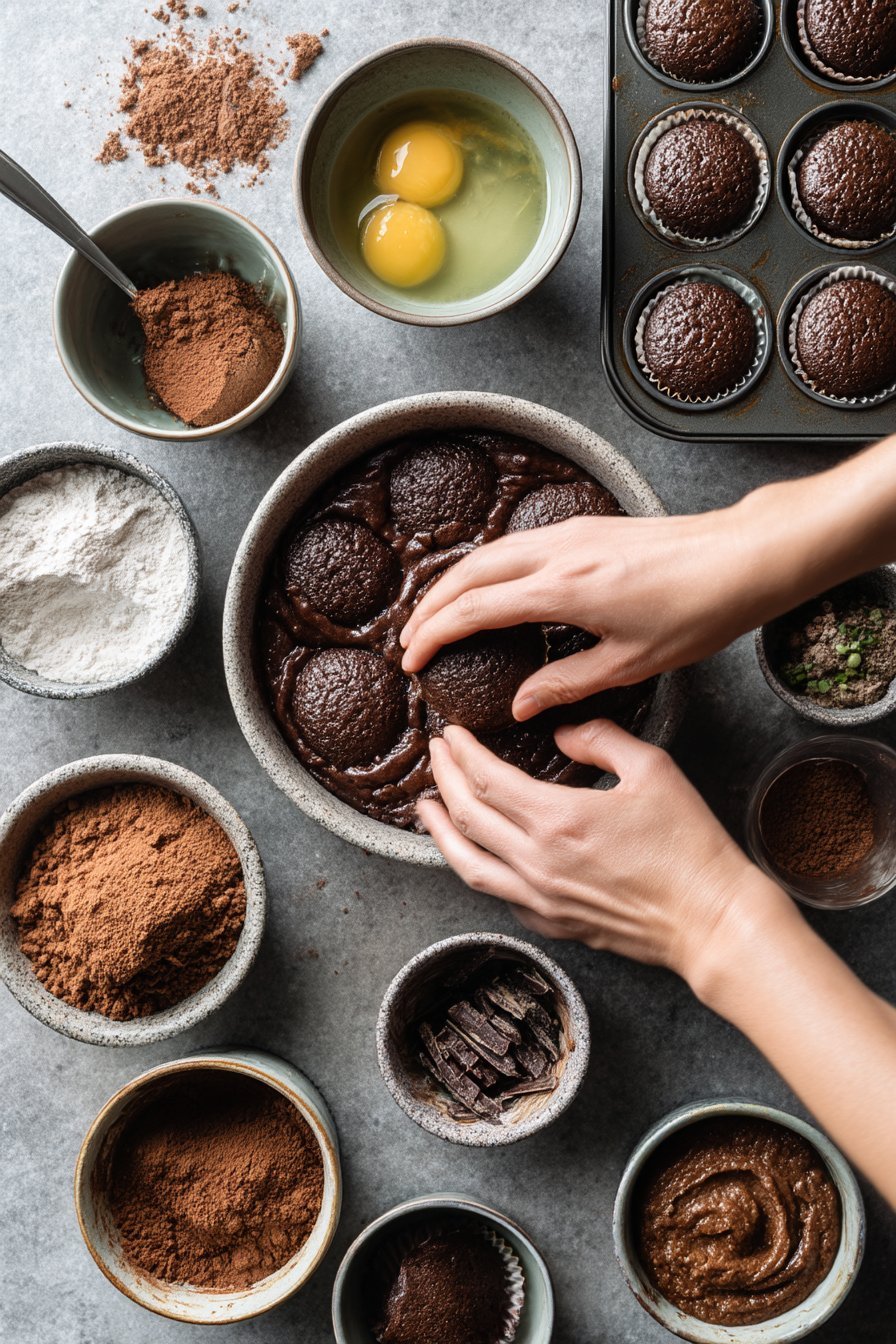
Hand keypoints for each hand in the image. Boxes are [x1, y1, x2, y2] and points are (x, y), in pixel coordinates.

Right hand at [401, 510, 764, 719]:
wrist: (741, 556)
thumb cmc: (697, 611)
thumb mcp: (631, 663)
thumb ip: (567, 684)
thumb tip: (521, 706)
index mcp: (563, 590)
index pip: (474, 609)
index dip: (434, 636)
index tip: (412, 661)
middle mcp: (557, 553)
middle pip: (468, 573)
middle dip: (430, 606)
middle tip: (410, 641)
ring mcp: (570, 533)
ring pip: (489, 552)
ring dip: (454, 583)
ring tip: (437, 616)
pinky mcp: (586, 527)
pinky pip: (516, 544)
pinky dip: (486, 567)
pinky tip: (488, 588)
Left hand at [418, 719, 776, 986]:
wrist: (710, 921)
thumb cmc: (689, 846)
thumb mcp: (653, 768)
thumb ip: (599, 738)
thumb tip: (561, 730)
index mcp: (558, 820)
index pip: (486, 779)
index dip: (461, 753)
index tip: (451, 735)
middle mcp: (538, 863)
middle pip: (467, 816)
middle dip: (443, 779)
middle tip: (435, 755)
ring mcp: (540, 899)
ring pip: (467, 864)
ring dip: (441, 831)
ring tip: (427, 808)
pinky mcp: (551, 924)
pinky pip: (498, 893)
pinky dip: (477, 866)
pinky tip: (477, 851)